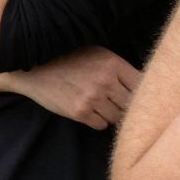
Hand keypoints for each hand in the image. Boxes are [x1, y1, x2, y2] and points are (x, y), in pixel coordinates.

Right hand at [12, 46, 140, 128]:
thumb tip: (145, 86)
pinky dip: (98, 120)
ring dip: (111, 114)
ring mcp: (92, 98)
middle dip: (126, 105)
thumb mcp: (97, 54)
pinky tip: (90, 110)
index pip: (142, 84)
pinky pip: (101, 125)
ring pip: (117, 117)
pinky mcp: (79, 113)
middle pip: (131, 104)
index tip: (141, 96)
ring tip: (100, 104)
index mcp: (112, 63)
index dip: (143, 92)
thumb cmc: (69, 58)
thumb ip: (119, 68)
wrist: (35, 68)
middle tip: (118, 102)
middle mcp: (105, 81)